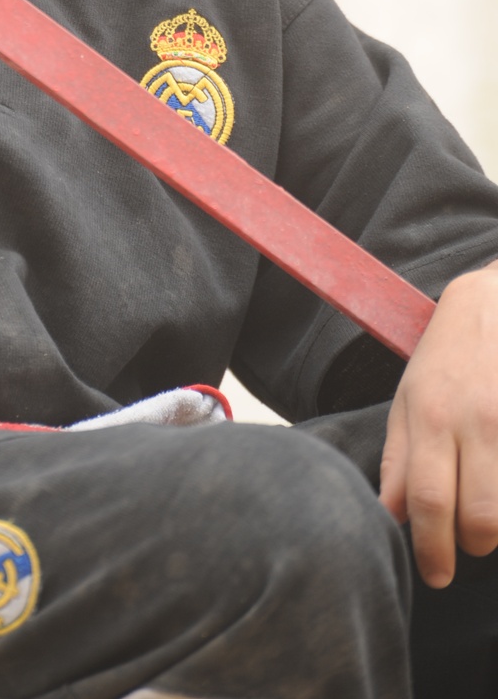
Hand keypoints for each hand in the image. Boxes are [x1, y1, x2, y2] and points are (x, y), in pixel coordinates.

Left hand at [380, 261, 497, 585]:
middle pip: (477, 517)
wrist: (494, 304)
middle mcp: (474, 421)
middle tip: (462, 549)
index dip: (432, 549)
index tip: (434, 574)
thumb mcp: (408, 398)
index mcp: (431, 416)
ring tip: (483, 524)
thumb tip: (390, 514)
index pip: (428, 501)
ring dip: (496, 530)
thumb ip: (399, 457)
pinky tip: (497, 488)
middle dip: (469, 548)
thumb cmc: (447, 357)